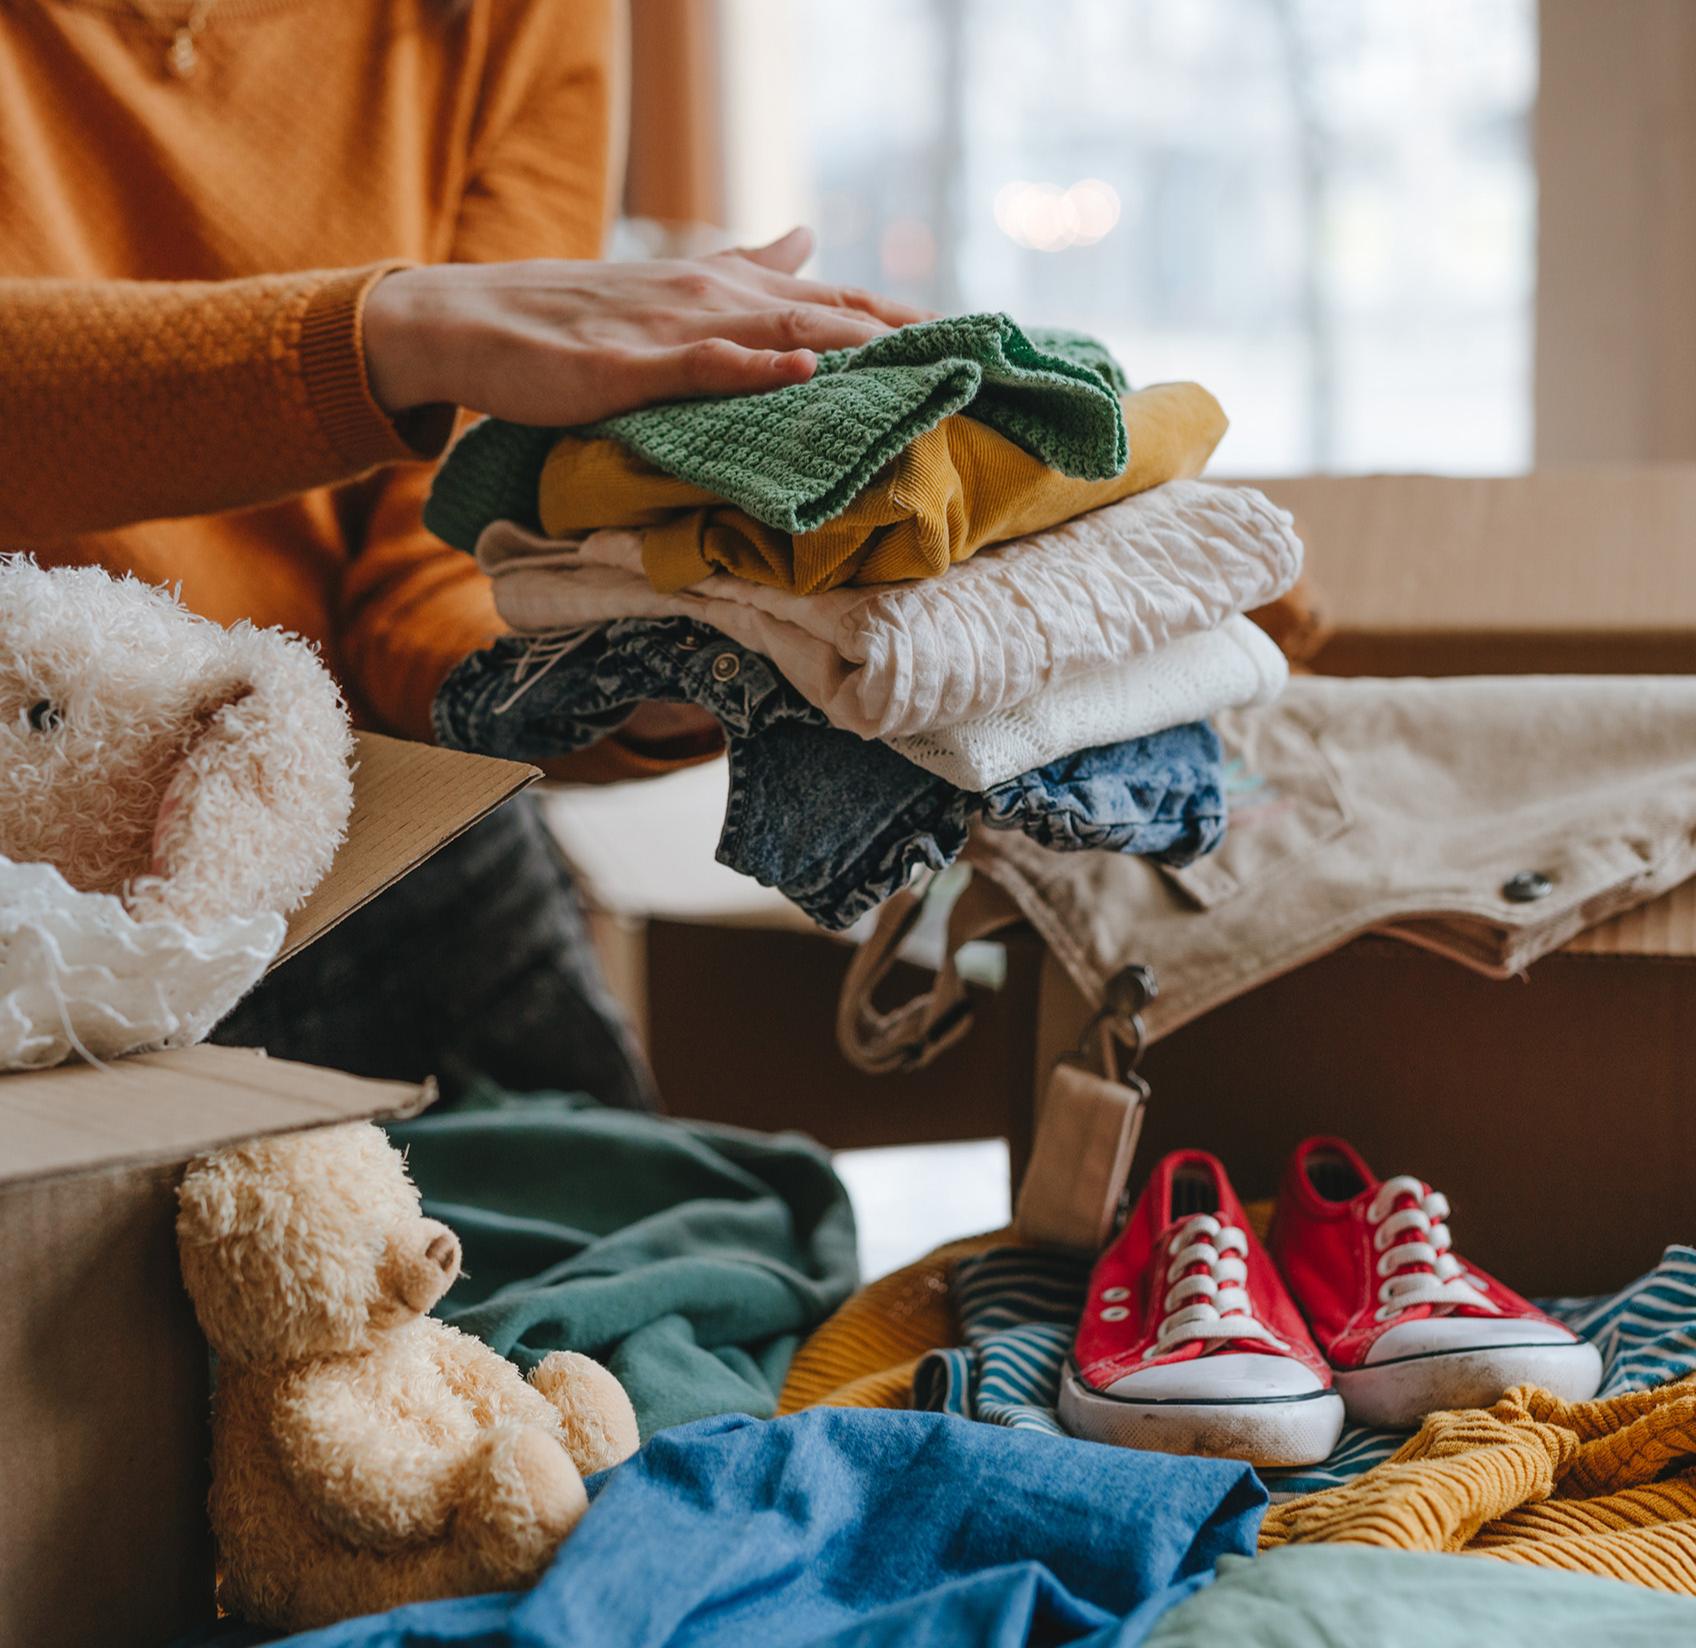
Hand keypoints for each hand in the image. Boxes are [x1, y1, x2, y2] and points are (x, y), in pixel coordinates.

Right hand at [363, 228, 932, 425]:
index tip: (971, 339)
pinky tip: (804, 376)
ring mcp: (676, 327)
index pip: (836, 300)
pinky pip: (703, 364)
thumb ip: (749, 267)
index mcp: (730, 288)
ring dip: (855, 348)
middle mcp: (716, 297)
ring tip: (923, 364)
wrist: (477, 317)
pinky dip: (756, 368)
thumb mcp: (677, 286)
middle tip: (978, 361)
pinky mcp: (632, 364)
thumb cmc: (579, 314)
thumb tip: (811, 237)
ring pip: (782, 334)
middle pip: (831, 315)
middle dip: (905, 338)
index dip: (902, 317)